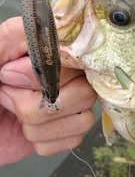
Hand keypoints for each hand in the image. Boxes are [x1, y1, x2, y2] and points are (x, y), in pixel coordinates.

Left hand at [0, 17, 96, 165]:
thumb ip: (15, 36)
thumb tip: (52, 45)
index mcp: (46, 46)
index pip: (77, 52)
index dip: (50, 70)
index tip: (10, 75)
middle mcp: (64, 71)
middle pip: (85, 89)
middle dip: (36, 102)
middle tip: (6, 95)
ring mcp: (67, 101)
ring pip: (83, 117)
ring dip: (39, 124)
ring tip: (14, 114)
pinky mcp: (64, 129)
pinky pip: (74, 138)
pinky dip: (43, 140)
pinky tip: (23, 131)